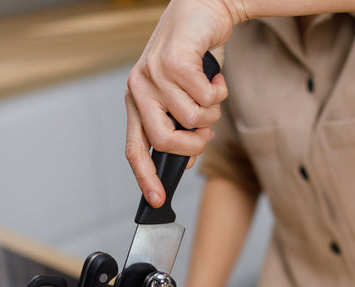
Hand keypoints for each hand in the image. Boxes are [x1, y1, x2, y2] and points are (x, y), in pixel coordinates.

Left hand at [125, 0, 238, 207]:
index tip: (156, 200)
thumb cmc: (194, 59)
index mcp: (138, 102)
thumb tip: (183, 163)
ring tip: (211, 93)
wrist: (203, 12)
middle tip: (207, 132)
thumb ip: (179, 130)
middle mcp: (139, 89)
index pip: (135, 148)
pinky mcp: (172, 61)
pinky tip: (214, 77)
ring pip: (192, 120)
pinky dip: (219, 93)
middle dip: (196, 143)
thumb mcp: (184, 100)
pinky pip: (204, 100)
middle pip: (166, 141)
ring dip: (212, 112)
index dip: (145, 177)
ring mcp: (153, 74)